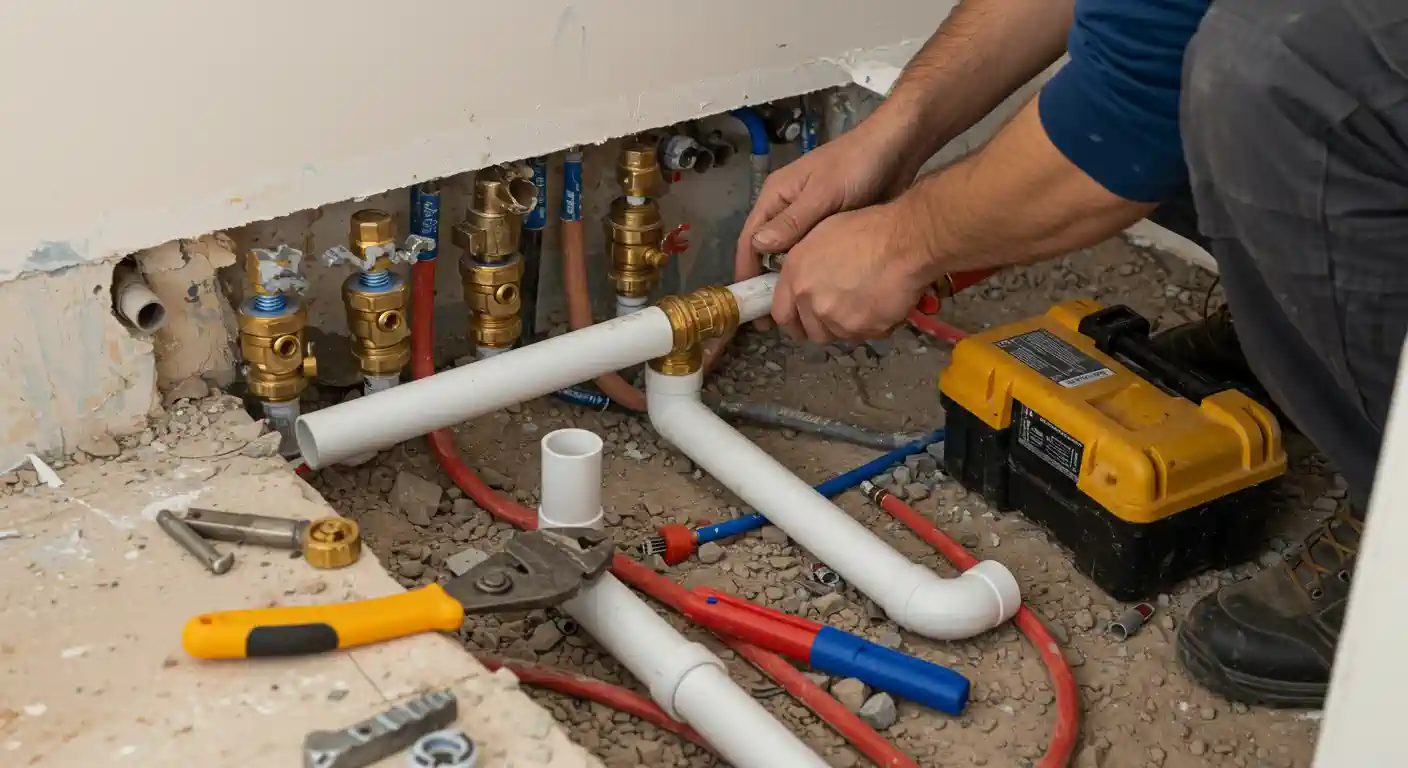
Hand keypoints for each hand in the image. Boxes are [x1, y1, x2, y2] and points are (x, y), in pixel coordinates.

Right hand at [734, 119, 921, 323]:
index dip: (747, 271)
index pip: (751, 239)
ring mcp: (809, 218)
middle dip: (768, 284)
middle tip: (772, 319)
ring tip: (795, 314)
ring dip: (790, 282)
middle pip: (768, 251)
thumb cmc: (855, 166)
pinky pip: (814, 254)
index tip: (748, 303)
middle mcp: (787, 209)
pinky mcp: (831, 226)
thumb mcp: (823, 193)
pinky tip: (818, 296)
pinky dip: (812, 274)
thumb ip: (792, 221)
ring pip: (792, 256)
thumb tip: (759, 247)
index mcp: (777, 197)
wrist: (896, 148)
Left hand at [771, 201, 935, 342]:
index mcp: (796, 276)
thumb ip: (804, 265)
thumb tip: (803, 282)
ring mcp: (838, 320)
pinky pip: (866, 335)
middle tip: (840, 311)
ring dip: (847, 326)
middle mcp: (812, 302)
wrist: (904, 242)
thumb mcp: (820, 235)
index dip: (792, 320)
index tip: (800, 321)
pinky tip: (883, 303)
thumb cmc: (865, 228)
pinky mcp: (865, 330)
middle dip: (822, 325)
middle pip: (811, 331)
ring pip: (838, 335)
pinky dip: (873, 325)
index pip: (781, 314)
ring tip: (864, 303)